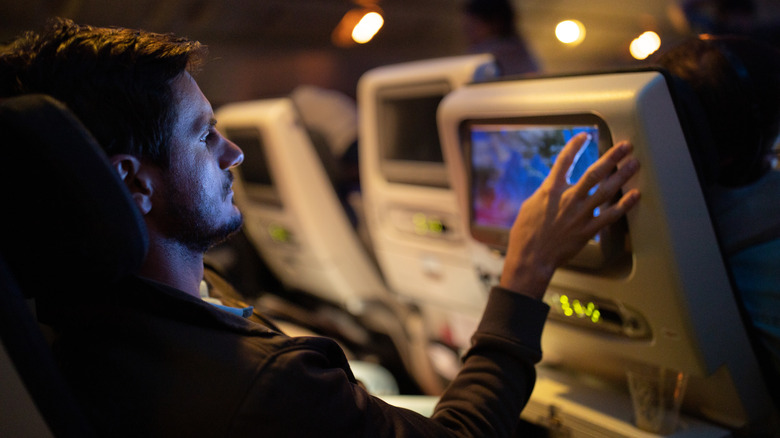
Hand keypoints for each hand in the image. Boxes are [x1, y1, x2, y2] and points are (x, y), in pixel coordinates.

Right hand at [499, 133, 639, 298]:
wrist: (530, 257)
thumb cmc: (525, 234)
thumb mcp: (530, 206)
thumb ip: (546, 193)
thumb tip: (554, 185)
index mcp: (550, 191)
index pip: (563, 161)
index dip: (574, 146)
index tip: (584, 135)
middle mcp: (568, 199)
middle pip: (594, 173)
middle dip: (612, 157)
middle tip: (626, 146)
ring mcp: (580, 214)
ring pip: (606, 191)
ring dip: (623, 176)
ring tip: (635, 164)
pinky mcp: (587, 230)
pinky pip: (610, 216)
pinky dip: (624, 205)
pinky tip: (635, 195)